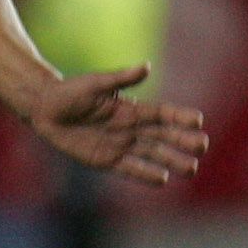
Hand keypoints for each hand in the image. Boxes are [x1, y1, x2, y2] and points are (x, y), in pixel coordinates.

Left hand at [26, 64, 207, 185]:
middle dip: (183, 141)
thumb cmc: (70, 92)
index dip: (180, 117)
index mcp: (131, 109)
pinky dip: (145, 174)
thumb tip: (146, 67)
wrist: (45, 110)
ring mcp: (120, 145)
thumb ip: (121, 78)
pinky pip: (129, 168)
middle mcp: (130, 128)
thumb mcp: (95, 83)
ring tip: (191, 169)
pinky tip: (162, 180)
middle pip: (163, 136)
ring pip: (152, 154)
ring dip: (171, 161)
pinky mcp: (106, 160)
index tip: (198, 121)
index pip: (162, 114)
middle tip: (202, 147)